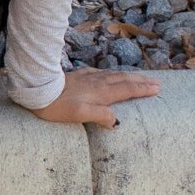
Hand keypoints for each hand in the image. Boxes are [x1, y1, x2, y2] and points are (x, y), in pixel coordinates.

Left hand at [25, 65, 160, 128]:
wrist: (38, 90)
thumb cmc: (57, 105)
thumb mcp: (80, 114)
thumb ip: (100, 116)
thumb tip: (116, 121)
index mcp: (101, 92)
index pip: (127, 90)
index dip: (142, 90)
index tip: (157, 89)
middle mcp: (97, 82)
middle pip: (124, 80)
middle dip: (141, 81)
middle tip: (156, 82)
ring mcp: (87, 77)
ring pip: (113, 75)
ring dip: (129, 76)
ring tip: (140, 77)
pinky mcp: (78, 76)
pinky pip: (101, 73)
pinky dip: (111, 73)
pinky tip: (108, 74)